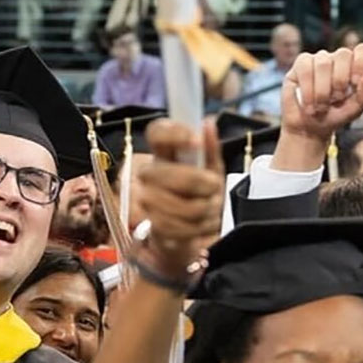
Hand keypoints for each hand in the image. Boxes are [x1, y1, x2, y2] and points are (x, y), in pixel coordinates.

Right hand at [139, 118, 223, 276]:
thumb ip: (211, 149)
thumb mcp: (212, 171)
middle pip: (167, 173)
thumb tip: (207, 124)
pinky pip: (179, 228)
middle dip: (198, 184)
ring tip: (210, 211)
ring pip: (179, 205)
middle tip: (214, 189)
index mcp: (164, 153)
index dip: (173, 133)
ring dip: (203, 210)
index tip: (195, 141)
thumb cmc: (202, 197)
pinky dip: (198, 230)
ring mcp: (148, 200)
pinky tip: (201, 227)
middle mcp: (149, 174)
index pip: (156, 132)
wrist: (191, 238)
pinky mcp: (152, 226)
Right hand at [280, 44, 362, 143]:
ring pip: (323, 63)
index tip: (356, 81)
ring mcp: (319, 59)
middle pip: (343, 54)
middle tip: (336, 99)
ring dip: (322, 92)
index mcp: (355, 67)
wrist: (310, 128)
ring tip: (321, 108)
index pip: (362, 50)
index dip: (361, 62)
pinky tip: (309, 104)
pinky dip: (308, 91)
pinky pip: (306, 69)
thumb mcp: (355, 111)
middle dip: (340, 81)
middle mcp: (338, 59)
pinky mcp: (302, 64)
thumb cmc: (334, 116)